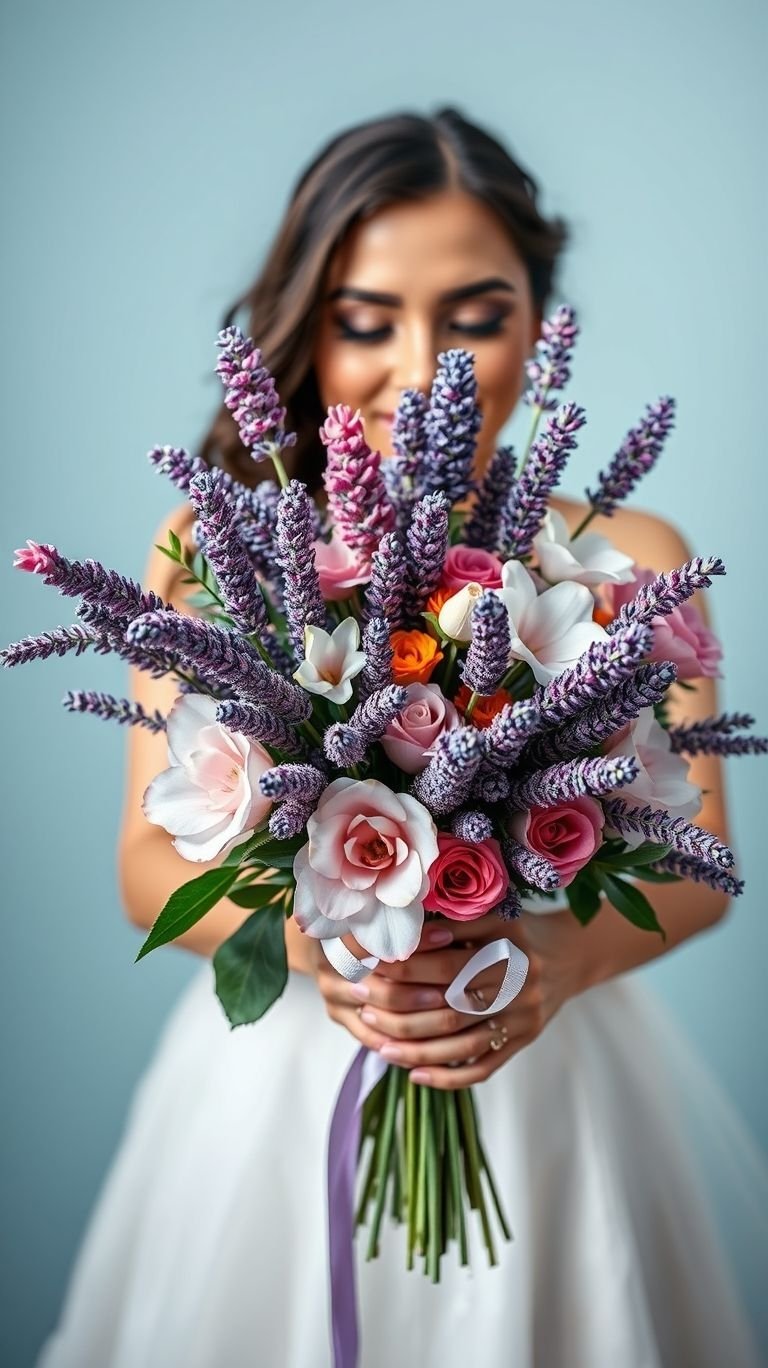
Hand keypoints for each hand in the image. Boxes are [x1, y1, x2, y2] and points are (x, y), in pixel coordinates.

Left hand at [363, 910, 592, 1089]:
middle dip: (401, 1011)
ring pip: (463, 1045)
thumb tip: (405, 934)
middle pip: (451, 1008)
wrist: (571, 956)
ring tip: (379, 1046)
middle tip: (362, 1004)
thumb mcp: (494, 916)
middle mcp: (518, 987)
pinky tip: (416, 1075)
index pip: (447, 965)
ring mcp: (522, 1020)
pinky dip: (448, 1076)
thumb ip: (454, 924)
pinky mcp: (523, 1042)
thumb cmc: (519, 931)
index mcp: (508, 949)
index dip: (407, 968)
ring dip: (418, 1049)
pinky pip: (483, 1068)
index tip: (371, 966)